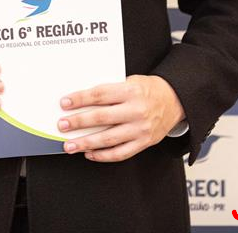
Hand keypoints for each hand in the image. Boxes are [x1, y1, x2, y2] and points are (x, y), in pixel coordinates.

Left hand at [57, 74, 184, 161]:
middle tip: (62, 125)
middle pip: (101, 117)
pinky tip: (89, 153)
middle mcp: (136, 110)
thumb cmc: (147, 88)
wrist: (175, 100)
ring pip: (108, 139)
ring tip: (70, 145)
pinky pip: (120, 153)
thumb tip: (82, 100)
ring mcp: (140, 129)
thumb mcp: (130, 80)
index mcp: (131, 90)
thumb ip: (110, 90)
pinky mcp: (144, 142)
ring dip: (86, 143)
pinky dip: (103, 155)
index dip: (80, 99)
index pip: (100, 94)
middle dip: (78, 122)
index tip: (64, 103)